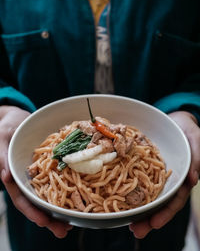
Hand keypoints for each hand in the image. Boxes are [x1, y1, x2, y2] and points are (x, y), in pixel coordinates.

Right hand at [0, 106, 72, 237]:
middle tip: (64, 230)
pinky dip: (64, 191)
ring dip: (58, 210)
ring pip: (47, 195)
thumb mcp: (2, 137)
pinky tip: (75, 199)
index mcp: (14, 174)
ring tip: (72, 223)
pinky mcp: (47, 166)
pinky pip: (56, 179)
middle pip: (36, 202)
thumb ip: (2, 156)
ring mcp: (37, 174)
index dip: (32, 211)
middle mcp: (26, 178)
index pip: (21, 198)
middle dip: (49, 218)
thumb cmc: (6, 125)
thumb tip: (5, 177)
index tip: (44, 222)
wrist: (17, 118)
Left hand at [129, 111, 199, 237]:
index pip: (175, 198)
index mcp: (181, 177)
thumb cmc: (186, 129)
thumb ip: (196, 156)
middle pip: (159, 202)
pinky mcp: (144, 167)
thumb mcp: (195, 138)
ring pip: (147, 195)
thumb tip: (193, 179)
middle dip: (148, 218)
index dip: (166, 212)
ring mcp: (155, 175)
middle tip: (136, 231)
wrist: (174, 120)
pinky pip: (136, 179)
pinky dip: (129, 189)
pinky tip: (120, 198)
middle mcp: (167, 180)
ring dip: (138, 209)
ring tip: (126, 223)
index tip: (154, 224)